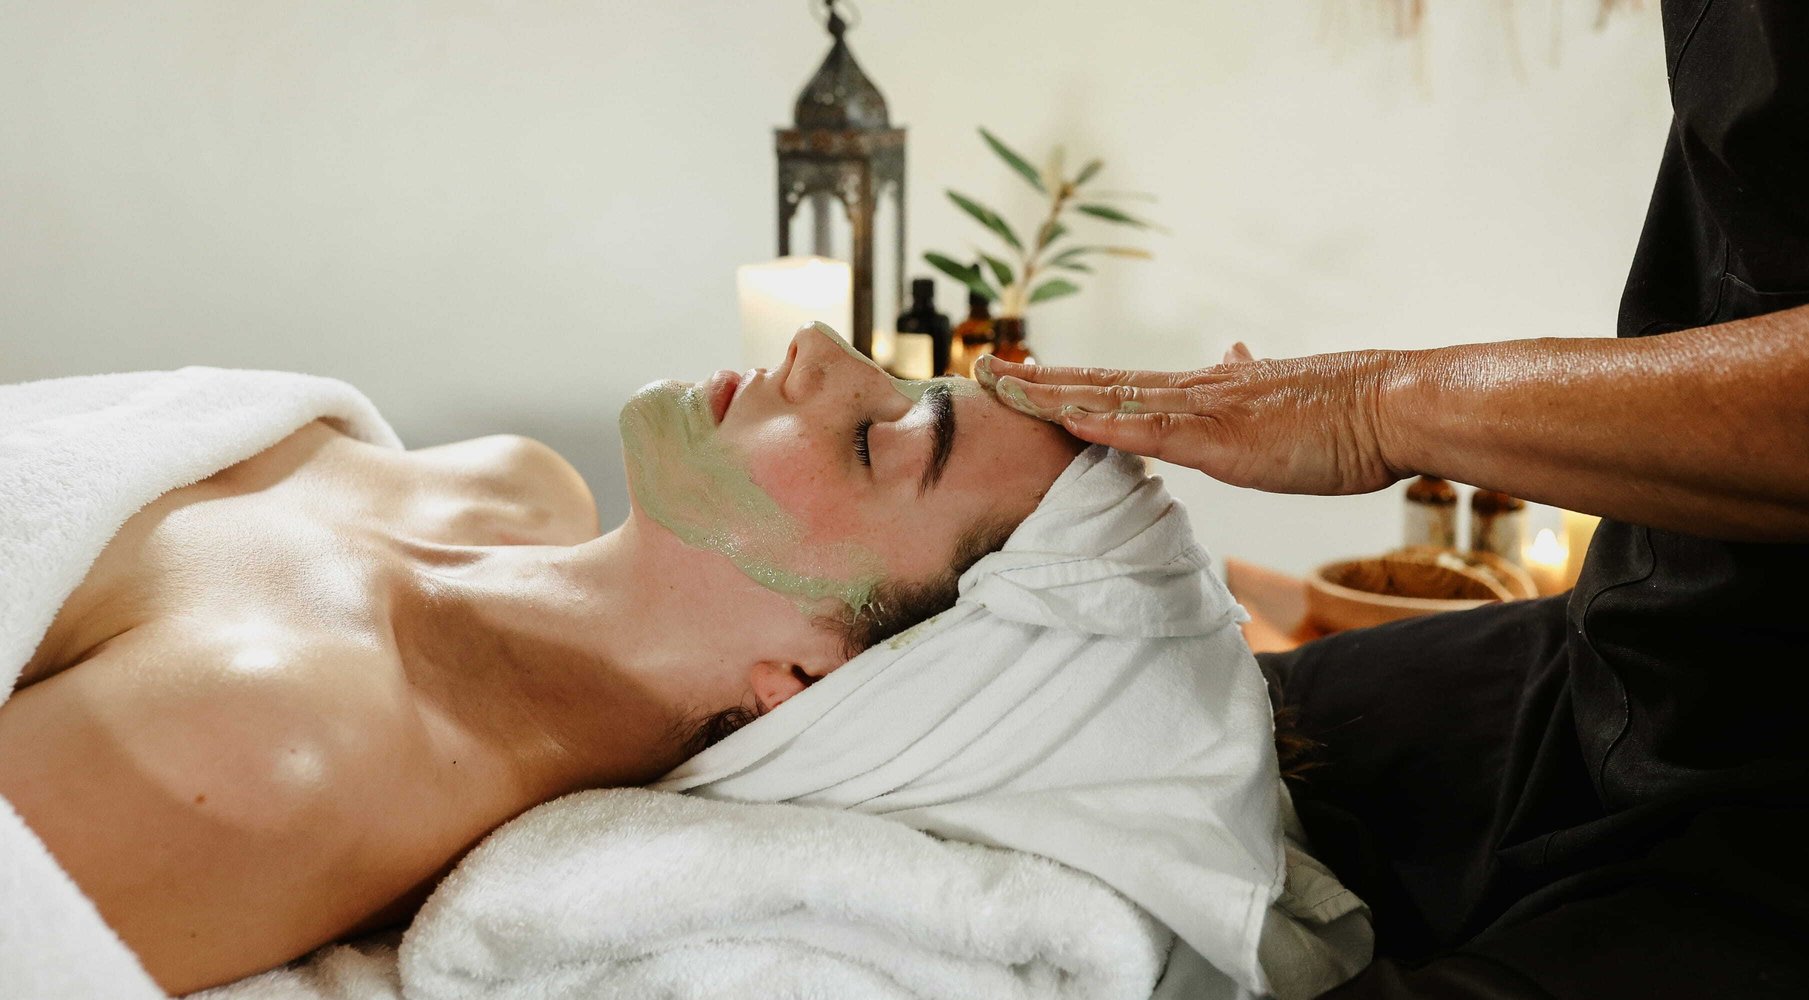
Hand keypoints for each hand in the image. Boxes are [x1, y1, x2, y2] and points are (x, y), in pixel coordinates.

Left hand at [976, 344, 1406, 495]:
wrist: (1393, 406)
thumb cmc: (1346, 414)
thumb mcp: (1283, 401)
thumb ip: (1248, 382)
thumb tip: (1233, 351)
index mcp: (1206, 390)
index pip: (1120, 383)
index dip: (1067, 380)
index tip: (1021, 374)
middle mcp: (1195, 391)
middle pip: (1098, 382)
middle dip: (1036, 380)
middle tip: (981, 370)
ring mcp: (1205, 411)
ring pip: (1111, 398)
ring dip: (1050, 394)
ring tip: (998, 386)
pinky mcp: (1223, 438)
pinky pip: (1150, 429)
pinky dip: (1102, 422)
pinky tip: (1063, 414)